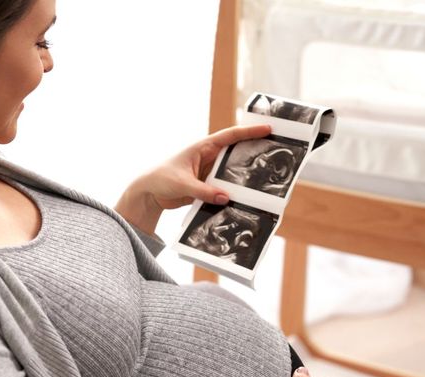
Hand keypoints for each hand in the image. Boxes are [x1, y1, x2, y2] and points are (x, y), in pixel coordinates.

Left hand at [114, 125, 270, 234]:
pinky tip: (244, 200)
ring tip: (264, 181)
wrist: (148, 194)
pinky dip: (232, 194)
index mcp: (202, 148)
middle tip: (275, 152)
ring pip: (231, 173)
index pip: (230, 136)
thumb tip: (226, 198)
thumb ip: (204, 192)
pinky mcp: (206, 187)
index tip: (268, 129)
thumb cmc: (161, 179)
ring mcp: (208, 173)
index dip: (249, 133)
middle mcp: (208, 158)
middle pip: (235, 153)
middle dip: (253, 152)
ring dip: (243, 177)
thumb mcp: (183, 185)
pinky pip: (223, 189)